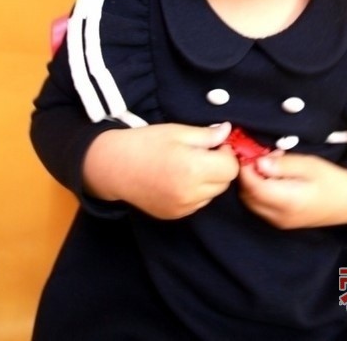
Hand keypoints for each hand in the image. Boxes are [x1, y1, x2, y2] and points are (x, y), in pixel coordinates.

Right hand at [83, 122, 238, 218]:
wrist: (114, 166)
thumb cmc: (146, 143)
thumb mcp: (178, 131)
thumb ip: (207, 135)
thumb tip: (228, 131)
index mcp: (193, 169)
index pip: (231, 168)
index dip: (226, 154)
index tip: (215, 145)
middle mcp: (190, 193)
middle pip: (224, 183)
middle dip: (220, 167)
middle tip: (202, 153)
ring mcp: (182, 207)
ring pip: (212, 194)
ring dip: (209, 180)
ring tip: (188, 165)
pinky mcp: (174, 215)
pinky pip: (197, 203)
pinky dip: (196, 192)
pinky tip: (179, 178)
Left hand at [238, 152, 346, 228]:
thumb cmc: (332, 180)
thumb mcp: (309, 165)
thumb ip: (283, 165)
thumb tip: (258, 162)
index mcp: (287, 201)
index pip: (254, 187)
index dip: (245, 169)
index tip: (244, 151)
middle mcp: (279, 216)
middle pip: (248, 196)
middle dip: (245, 175)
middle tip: (252, 155)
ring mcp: (279, 222)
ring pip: (251, 203)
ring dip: (250, 183)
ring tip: (263, 164)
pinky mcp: (281, 222)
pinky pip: (260, 207)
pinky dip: (258, 191)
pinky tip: (269, 177)